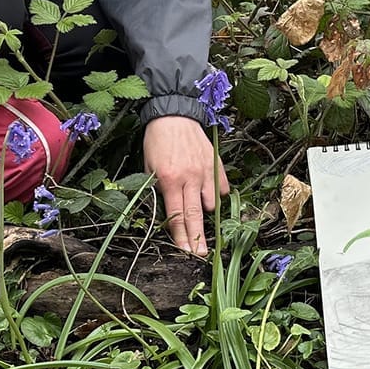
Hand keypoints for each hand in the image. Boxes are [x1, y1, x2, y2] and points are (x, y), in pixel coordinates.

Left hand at [144, 114, 228, 256]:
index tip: (185, 251)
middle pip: (196, 215)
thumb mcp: (149, 167)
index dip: (181, 236)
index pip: (177, 215)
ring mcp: (205, 171)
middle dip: (198, 238)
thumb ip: (159, 190)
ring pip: (211, 202)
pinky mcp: (216, 164)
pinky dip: (216, 193)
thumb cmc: (158, 140)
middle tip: (202, 254)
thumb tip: (168, 211)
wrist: (174, 114)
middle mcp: (189, 178)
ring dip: (205, 210)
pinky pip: (221, 187)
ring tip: (199, 208)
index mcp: (169, 180)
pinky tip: (208, 190)